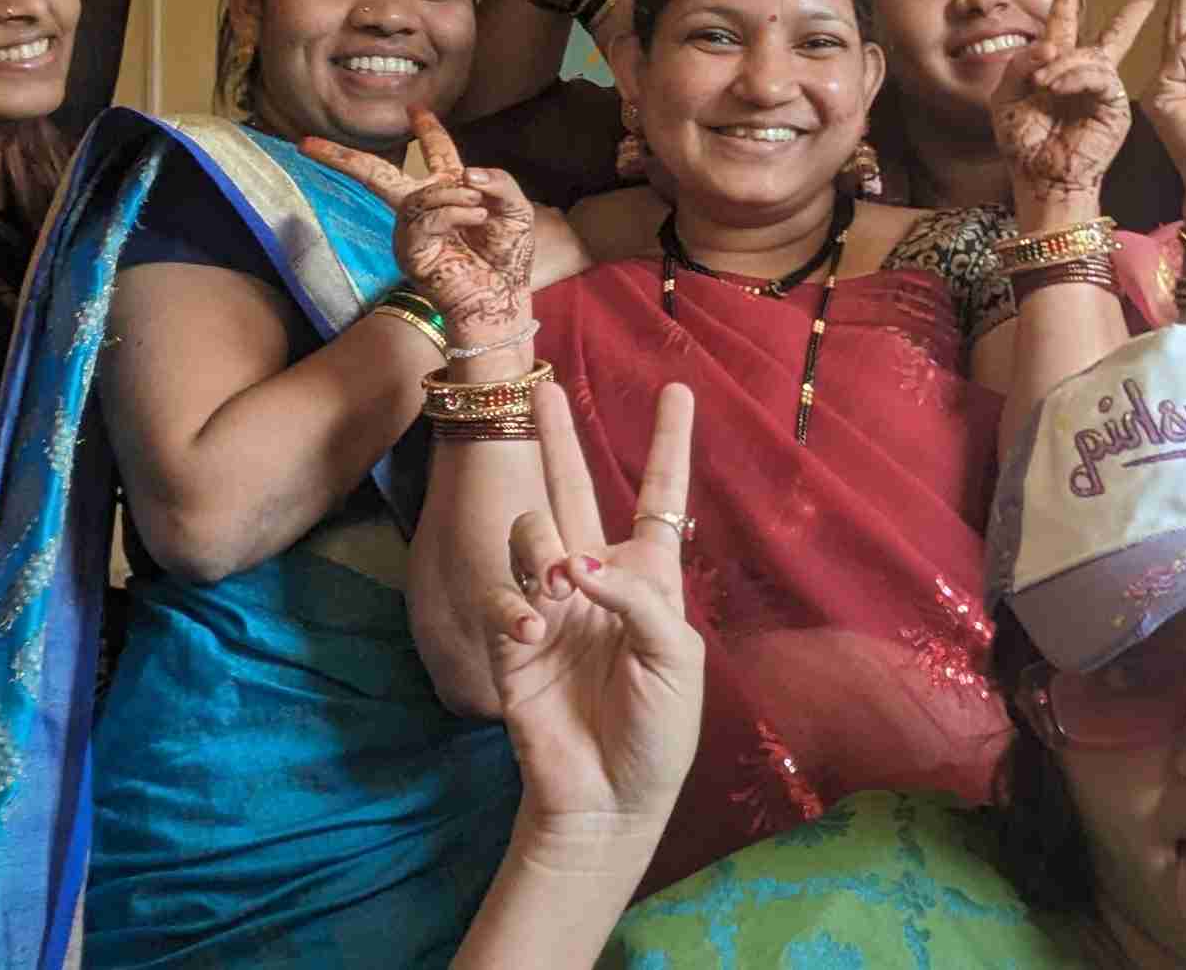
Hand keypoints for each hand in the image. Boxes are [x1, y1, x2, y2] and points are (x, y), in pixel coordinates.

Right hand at [304, 109, 536, 331]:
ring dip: (452, 197)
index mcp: (451, 190)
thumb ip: (498, 180)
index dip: (427, 129)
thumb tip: (466, 174)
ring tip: (478, 210)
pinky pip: (424, 217)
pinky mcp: (409, 251)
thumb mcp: (516, 207)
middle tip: (308, 144)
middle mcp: (425, 207)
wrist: (501, 295)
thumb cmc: (508, 254)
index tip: (415, 109)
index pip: (436, 152)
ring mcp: (412, 230)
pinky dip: (453, 213)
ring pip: (417, 196)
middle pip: (376, 174)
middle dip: (342, 158)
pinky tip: (473, 217)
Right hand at [490, 380, 703, 847]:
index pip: (660, 500)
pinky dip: (517, 603)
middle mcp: (598, 580)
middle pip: (573, 491)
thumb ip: (637, 598)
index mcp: (650, 579)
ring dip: (541, 541)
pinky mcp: (514, 640)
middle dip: (557, 439)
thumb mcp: (675, 659)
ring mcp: (552, 606)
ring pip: (532, 533)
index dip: (669, 446)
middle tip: (540, 387)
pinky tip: (535, 625)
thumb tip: (580, 563)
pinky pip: (505, 595)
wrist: (609, 798)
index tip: (679, 392)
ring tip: (560, 579)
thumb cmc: (658, 731)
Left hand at [992, 0, 1169, 209]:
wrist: (1039, 177)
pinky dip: (1074, 76)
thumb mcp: (1008, 95)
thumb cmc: (1022, 142)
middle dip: (1140, 4)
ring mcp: (1104, 88)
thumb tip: (1052, 46)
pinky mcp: (1115, 104)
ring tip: (1042, 83)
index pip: (1066, 27)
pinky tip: (1054, 86)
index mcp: (1058, 67)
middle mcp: (1085, 74)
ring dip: (1063, 64)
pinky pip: (1099, 75)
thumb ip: (1023, 62)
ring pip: (1094, 54)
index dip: (1066, 5)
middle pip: (1118, 31)